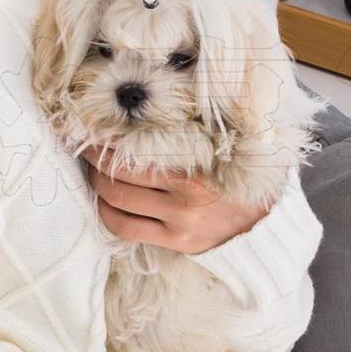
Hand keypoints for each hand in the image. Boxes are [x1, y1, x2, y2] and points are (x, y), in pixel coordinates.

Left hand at [84, 145, 272, 251]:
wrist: (265, 223)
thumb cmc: (239, 176)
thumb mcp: (224, 147)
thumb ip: (194, 131)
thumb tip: (151, 109)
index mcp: (197, 166)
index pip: (136, 151)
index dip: (106, 142)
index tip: (92, 130)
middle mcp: (186, 197)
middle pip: (120, 176)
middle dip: (95, 162)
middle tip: (85, 149)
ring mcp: (179, 222)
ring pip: (117, 203)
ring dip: (97, 187)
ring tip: (93, 174)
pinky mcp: (176, 242)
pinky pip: (127, 229)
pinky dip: (108, 215)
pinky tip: (105, 204)